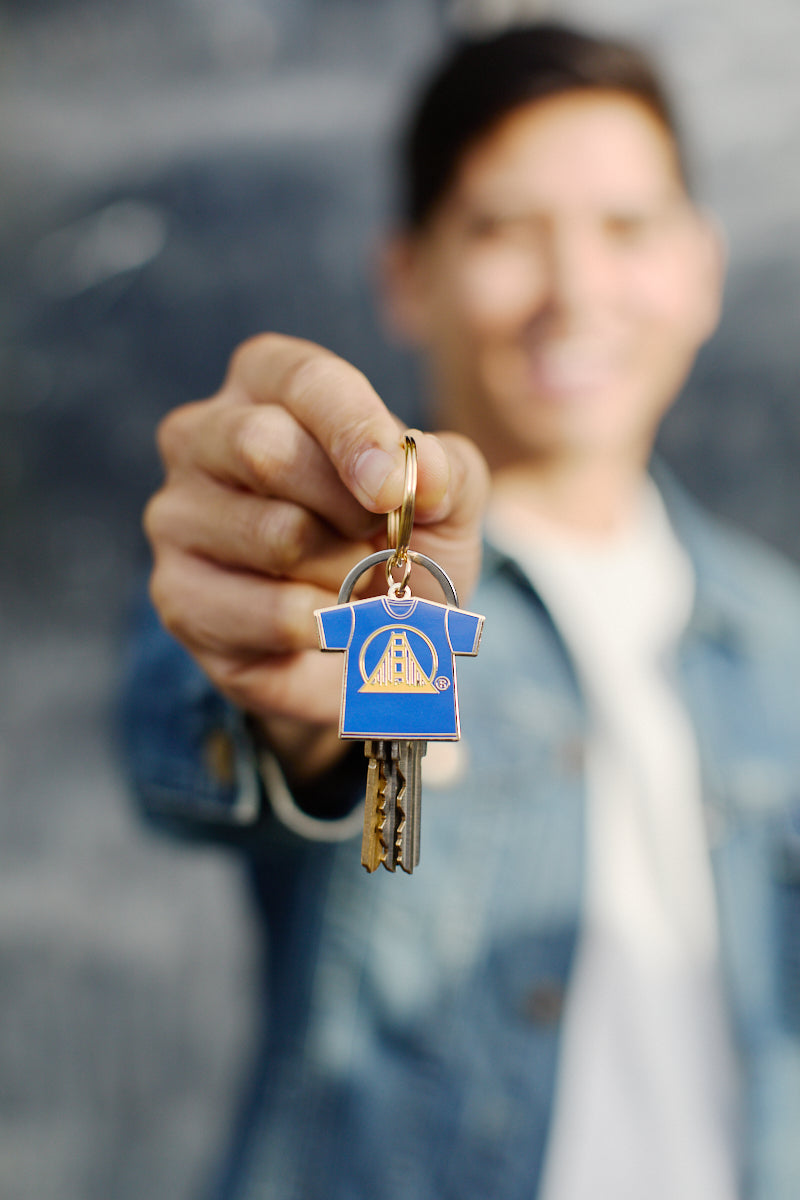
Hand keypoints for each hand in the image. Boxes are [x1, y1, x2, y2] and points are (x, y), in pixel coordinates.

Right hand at [144, 334, 488, 779]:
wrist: (374, 646)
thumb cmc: (402, 548)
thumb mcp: (446, 501)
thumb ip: (448, 471)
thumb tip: (425, 468)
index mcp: (266, 382)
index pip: (304, 381)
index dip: (355, 431)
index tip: (393, 487)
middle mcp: (201, 435)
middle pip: (265, 448)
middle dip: (347, 509)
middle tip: (382, 540)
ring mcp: (176, 516)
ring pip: (274, 536)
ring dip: (344, 573)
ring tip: (352, 581)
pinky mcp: (178, 595)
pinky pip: (267, 612)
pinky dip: (324, 627)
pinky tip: (325, 623)